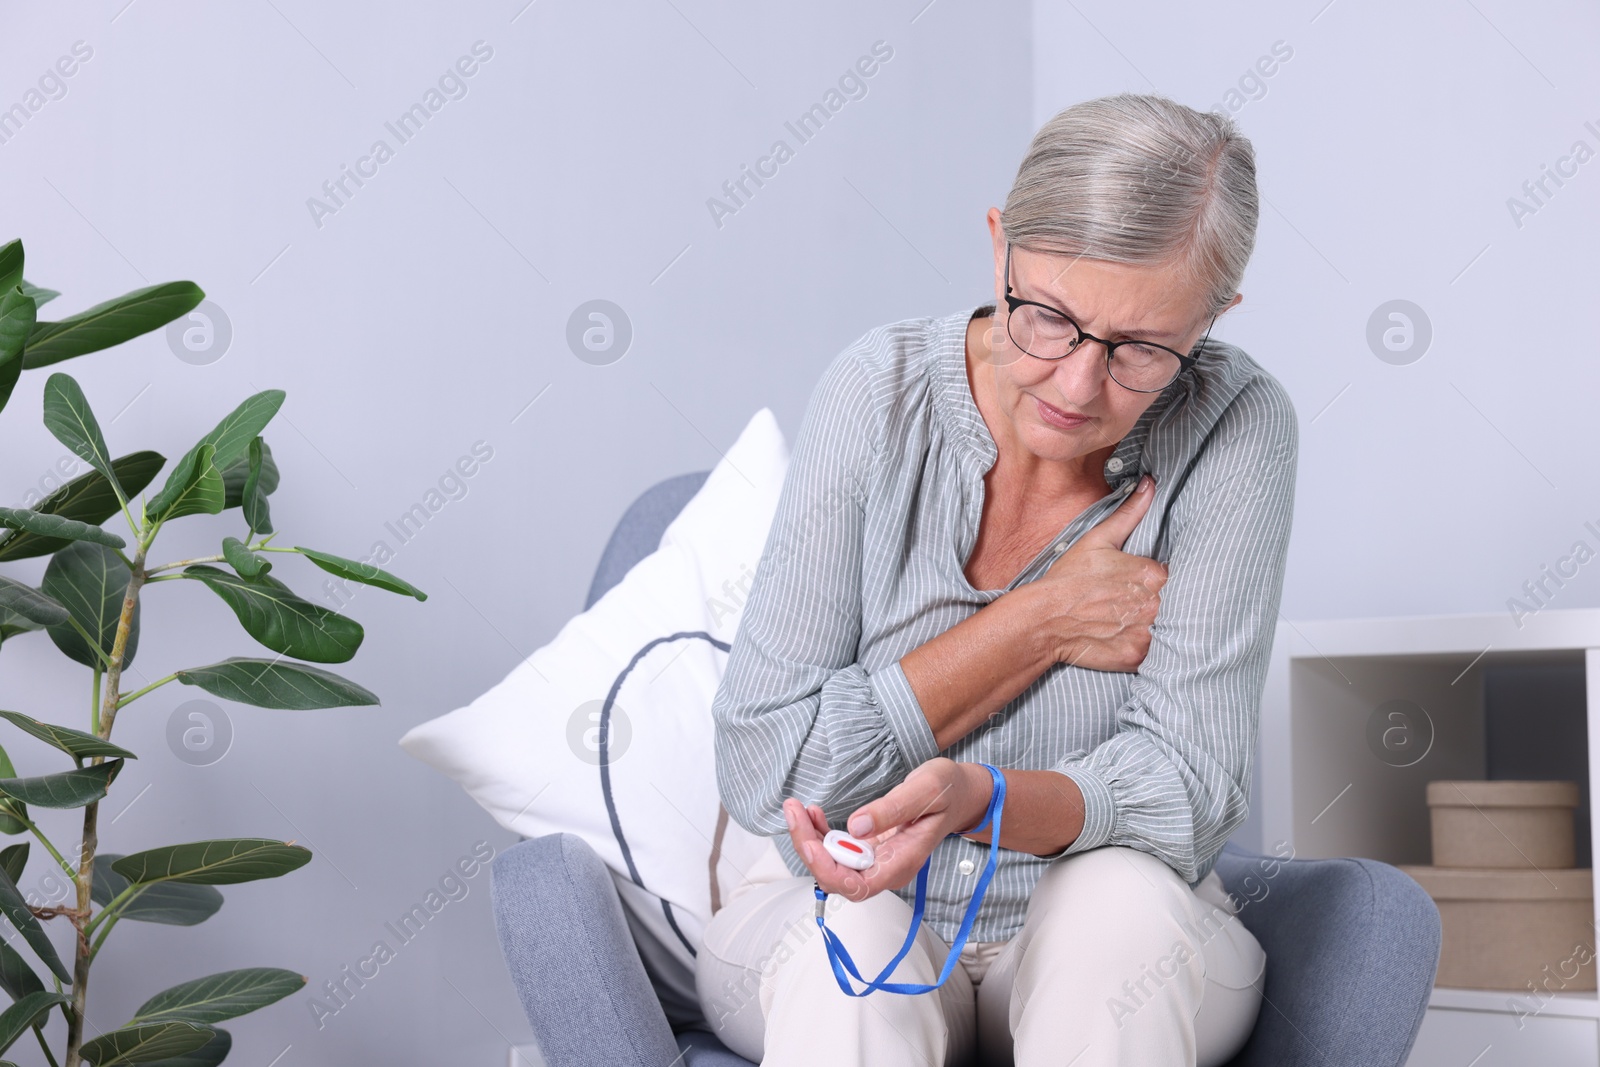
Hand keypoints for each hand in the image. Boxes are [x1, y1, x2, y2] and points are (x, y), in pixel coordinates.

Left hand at [782, 758, 994, 902]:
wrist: (961, 793)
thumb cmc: (948, 789)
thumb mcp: (926, 789)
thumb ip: (893, 808)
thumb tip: (856, 826)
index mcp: (902, 862)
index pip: (856, 885)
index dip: (826, 869)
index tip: (807, 839)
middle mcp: (887, 869)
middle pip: (837, 878)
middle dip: (808, 848)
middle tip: (793, 811)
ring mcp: (877, 861)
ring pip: (832, 866)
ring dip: (809, 840)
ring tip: (797, 808)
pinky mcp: (870, 849)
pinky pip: (838, 852)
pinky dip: (819, 835)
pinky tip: (813, 813)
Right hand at [1033, 474, 1167, 671]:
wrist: (1044, 619)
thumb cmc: (1069, 578)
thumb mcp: (1098, 540)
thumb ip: (1130, 513)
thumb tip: (1150, 485)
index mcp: (1153, 575)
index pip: (1176, 577)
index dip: (1161, 581)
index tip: (1144, 584)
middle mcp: (1156, 605)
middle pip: (1176, 604)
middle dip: (1161, 603)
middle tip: (1135, 604)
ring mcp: (1147, 633)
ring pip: (1169, 629)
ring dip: (1158, 626)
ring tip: (1131, 621)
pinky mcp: (1138, 656)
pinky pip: (1156, 654)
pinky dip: (1146, 647)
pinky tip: (1127, 638)